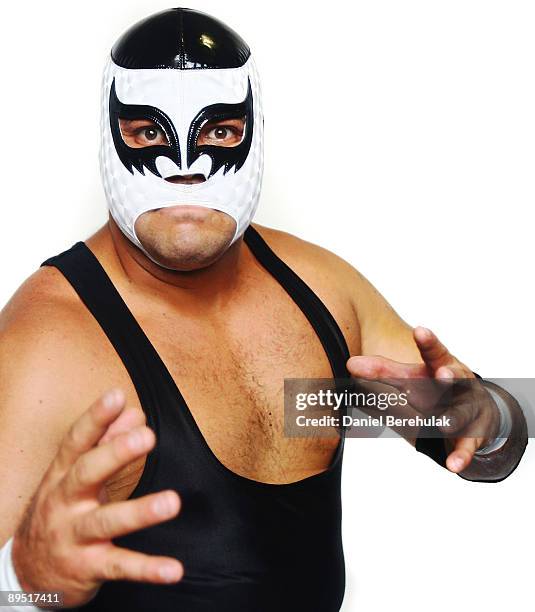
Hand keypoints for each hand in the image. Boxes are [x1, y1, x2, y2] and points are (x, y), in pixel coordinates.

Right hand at [11, 389, 182, 607]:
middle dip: (115, 453)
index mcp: (62, 474)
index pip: (77, 441)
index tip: (117, 395)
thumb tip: (134, 411)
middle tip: (147, 436)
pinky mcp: (88, 568)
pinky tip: (174, 569)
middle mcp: (64, 502)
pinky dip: (147, 569)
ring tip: (172, 502)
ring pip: (106, 522)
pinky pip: (119, 566)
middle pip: (87, 474)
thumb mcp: (76, 474)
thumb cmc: (62, 508)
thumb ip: (107, 441)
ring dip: (140, 512)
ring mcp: (74, 536)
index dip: (96, 418)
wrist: (27, 572)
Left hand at [346, 327, 500, 473]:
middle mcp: (458, 385)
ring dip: (452, 417)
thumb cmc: (433, 389)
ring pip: (460, 413)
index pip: (435, 352)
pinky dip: (460, 456)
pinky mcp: (471, 436)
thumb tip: (349, 364)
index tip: (420, 331)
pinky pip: (466, 447)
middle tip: (441, 374)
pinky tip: (452, 465)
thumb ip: (382, 371)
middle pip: (453, 379)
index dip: (428, 342)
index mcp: (440, 366)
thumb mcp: (411, 378)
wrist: (475, 414)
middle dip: (448, 376)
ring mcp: (467, 410)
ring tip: (442, 422)